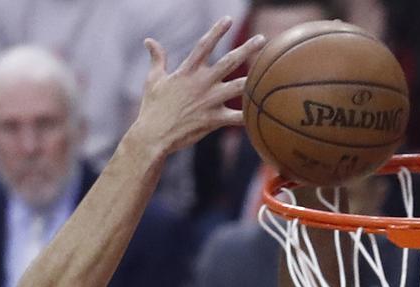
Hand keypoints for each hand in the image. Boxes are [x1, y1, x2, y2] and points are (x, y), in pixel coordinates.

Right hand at [127, 18, 264, 158]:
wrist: (152, 136)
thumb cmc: (151, 108)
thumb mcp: (153, 80)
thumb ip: (156, 58)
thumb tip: (149, 41)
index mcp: (188, 72)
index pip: (204, 45)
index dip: (217, 31)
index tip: (228, 19)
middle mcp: (202, 83)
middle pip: (230, 61)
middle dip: (247, 49)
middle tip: (262, 38)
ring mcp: (209, 101)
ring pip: (239, 86)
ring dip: (255, 78)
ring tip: (270, 72)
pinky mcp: (213, 119)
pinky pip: (237, 118)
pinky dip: (251, 116)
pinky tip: (264, 113)